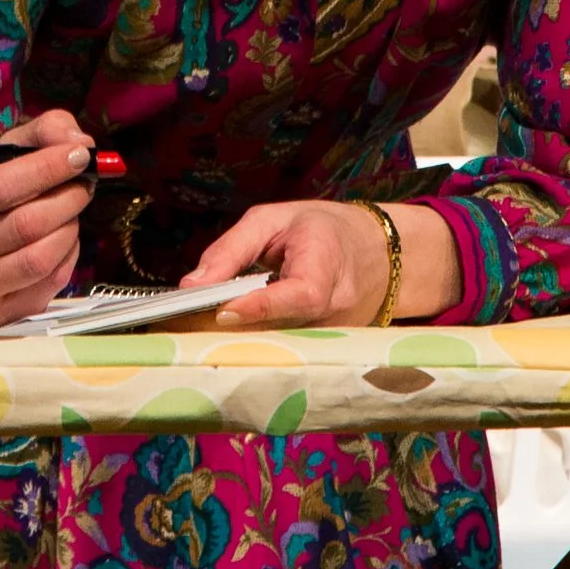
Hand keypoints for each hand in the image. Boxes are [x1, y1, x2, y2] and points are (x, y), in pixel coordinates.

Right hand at [0, 110, 95, 324]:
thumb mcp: (2, 157)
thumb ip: (41, 133)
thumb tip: (78, 142)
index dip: (46, 168)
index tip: (80, 156)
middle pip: (25, 225)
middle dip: (67, 200)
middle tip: (83, 186)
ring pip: (39, 258)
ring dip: (69, 230)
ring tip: (71, 214)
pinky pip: (48, 284)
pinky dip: (68, 258)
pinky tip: (63, 242)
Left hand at [182, 198, 462, 327]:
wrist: (378, 251)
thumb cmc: (321, 229)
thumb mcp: (271, 219)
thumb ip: (230, 250)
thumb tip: (191, 285)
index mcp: (327, 264)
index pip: (299, 294)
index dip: (260, 307)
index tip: (222, 311)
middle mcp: (337, 307)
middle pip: (284, 327)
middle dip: (240, 327)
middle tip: (196, 324)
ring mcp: (337, 334)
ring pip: (283, 344)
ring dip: (245, 339)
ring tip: (209, 330)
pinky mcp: (330, 348)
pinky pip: (289, 349)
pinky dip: (260, 343)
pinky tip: (237, 335)